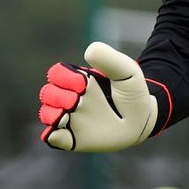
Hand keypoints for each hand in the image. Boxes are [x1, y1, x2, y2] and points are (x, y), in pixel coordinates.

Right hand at [38, 41, 158, 152]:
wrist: (141, 120)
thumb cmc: (132, 93)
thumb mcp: (127, 72)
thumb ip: (110, 59)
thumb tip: (89, 50)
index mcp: (78, 81)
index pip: (56, 73)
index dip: (66, 78)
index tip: (85, 83)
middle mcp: (70, 99)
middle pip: (48, 93)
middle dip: (62, 96)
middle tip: (81, 100)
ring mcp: (70, 119)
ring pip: (47, 114)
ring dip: (56, 114)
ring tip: (73, 114)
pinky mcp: (71, 138)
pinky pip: (51, 138)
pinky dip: (53, 135)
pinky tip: (65, 131)